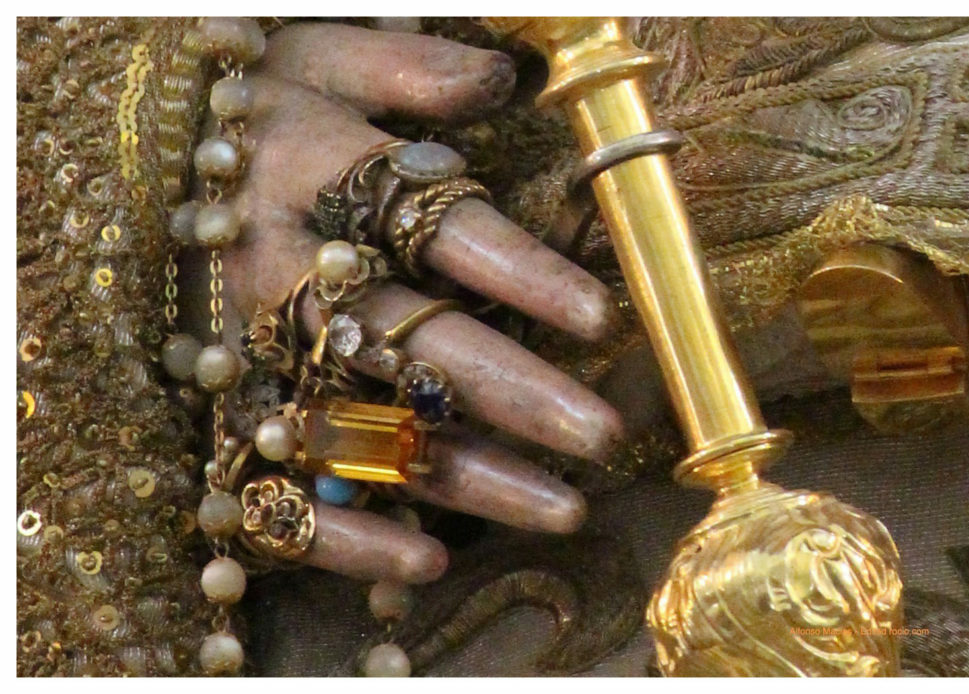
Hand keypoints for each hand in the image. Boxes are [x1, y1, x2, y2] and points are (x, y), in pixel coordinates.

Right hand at [179, 22, 625, 583]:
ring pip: (365, 428)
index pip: (431, 226)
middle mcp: (281, 273)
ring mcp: (252, 355)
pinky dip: (347, 537)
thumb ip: (403, 65)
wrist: (129, 162)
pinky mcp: (228, 411)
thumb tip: (501, 76)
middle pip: (407, 344)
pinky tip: (429, 562)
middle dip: (510, 392)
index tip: (601, 318)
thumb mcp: (313, 52)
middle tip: (601, 434)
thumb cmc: (245, 106)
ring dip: (464, 476)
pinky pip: (276, 492)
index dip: (517, 271)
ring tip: (562, 509)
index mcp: (307, 177)